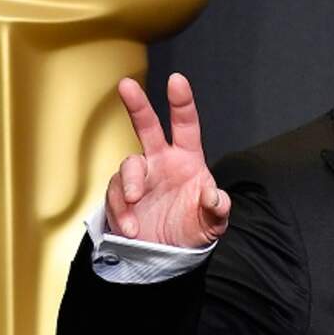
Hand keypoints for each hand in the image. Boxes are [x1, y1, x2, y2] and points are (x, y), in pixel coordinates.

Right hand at [104, 73, 229, 247]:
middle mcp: (160, 162)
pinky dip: (121, 212)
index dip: (182, 103)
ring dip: (129, 183)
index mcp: (187, 159)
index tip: (176, 80)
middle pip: (147, 127)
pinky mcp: (120, 197)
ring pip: (128, 166)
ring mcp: (139, 178)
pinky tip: (131, 228)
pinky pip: (115, 197)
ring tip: (134, 200)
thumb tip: (214, 196)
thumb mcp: (213, 222)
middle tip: (126, 85)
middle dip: (137, 105)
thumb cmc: (193, 227)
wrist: (168, 254)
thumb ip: (217, 209)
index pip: (186, 126)